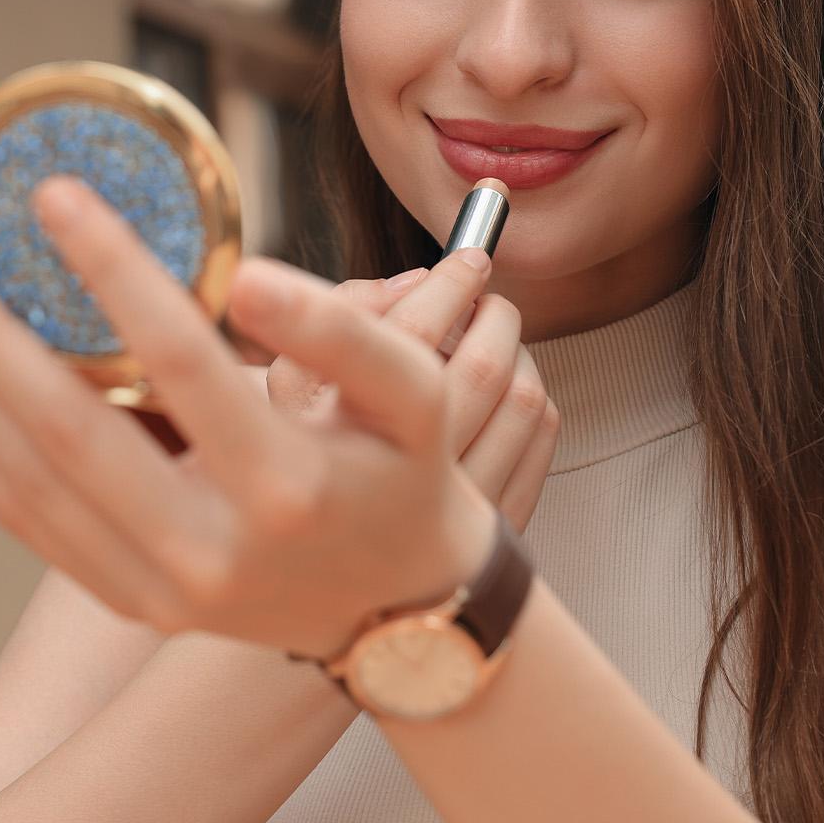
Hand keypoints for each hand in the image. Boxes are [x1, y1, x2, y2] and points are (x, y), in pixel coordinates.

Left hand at [0, 177, 498, 658]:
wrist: (401, 606)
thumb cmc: (404, 472)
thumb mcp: (416, 392)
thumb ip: (341, 331)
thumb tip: (246, 276)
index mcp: (285, 487)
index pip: (180, 361)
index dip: (112, 270)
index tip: (53, 198)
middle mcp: (211, 551)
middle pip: (69, 432)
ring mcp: (162, 587)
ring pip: (32, 480)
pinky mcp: (131, 601)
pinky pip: (33, 521)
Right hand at [268, 266, 559, 529]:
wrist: (315, 566)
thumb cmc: (296, 456)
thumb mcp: (282, 386)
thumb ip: (337, 320)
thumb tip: (415, 280)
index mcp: (346, 437)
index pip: (413, 338)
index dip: (449, 282)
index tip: (466, 256)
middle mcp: (409, 481)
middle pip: (485, 364)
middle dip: (492, 311)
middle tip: (482, 290)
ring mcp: (461, 510)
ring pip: (522, 398)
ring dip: (516, 348)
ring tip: (490, 333)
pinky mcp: (497, 528)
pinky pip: (541, 438)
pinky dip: (533, 395)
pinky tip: (506, 385)